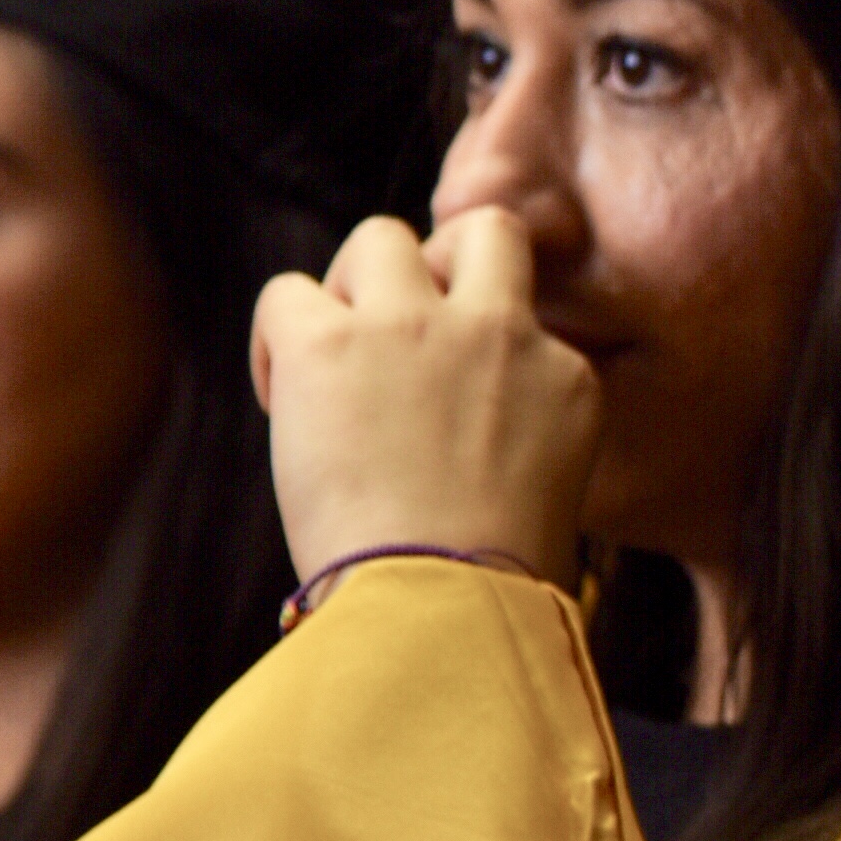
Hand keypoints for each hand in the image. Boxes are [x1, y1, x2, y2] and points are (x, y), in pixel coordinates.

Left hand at [249, 207, 598, 587]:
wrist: (445, 609)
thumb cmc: (491, 590)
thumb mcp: (543, 496)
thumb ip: (515, 439)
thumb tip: (456, 446)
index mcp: (565, 379)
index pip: (520, 322)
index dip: (473, 355)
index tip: (447, 416)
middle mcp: (502, 335)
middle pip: (484, 232)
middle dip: (440, 266)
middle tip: (399, 337)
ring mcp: (416, 329)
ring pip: (381, 237)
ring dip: (352, 288)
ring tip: (335, 362)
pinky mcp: (329, 343)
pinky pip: (284, 293)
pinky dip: (276, 340)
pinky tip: (283, 398)